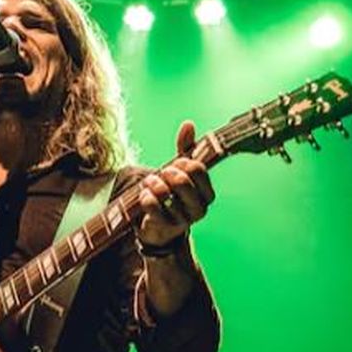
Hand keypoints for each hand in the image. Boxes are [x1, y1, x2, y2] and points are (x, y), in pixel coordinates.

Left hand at [136, 121, 214, 248]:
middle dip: (168, 172)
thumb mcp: (181, 171)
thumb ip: (186, 148)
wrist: (160, 227)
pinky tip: (144, 195)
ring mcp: (183, 220)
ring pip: (165, 193)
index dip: (183, 162)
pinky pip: (153, 206)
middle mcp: (200, 208)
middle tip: (162, 172)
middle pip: (182, 180)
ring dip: (154, 183)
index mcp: (207, 193)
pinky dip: (146, 197)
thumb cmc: (174, 194)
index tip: (176, 163)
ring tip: (149, 181)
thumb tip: (188, 124)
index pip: (198, 169)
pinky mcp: (165, 227)